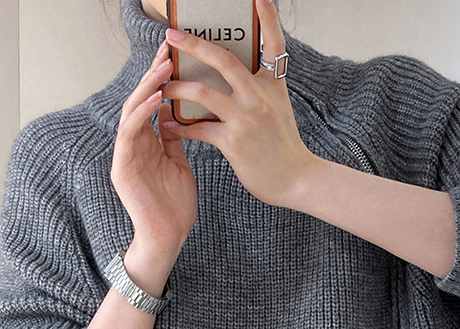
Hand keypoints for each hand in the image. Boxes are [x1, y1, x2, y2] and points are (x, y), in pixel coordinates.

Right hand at [110, 39, 198, 250]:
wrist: (168, 238)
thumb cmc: (175, 206)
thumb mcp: (179, 164)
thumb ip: (173, 139)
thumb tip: (173, 111)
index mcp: (146, 143)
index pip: (151, 103)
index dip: (160, 79)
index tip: (174, 56)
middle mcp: (133, 145)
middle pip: (138, 101)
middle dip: (152, 75)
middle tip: (168, 51)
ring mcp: (125, 155)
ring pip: (131, 112)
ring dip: (146, 88)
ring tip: (163, 69)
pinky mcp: (122, 167)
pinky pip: (128, 134)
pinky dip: (140, 115)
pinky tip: (153, 99)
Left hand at [160, 0, 317, 207]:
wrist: (296, 179)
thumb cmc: (284, 146)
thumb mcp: (279, 109)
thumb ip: (260, 90)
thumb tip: (233, 79)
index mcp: (273, 85)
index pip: (274, 43)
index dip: (268, 18)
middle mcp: (259, 96)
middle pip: (222, 59)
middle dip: (193, 44)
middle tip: (170, 36)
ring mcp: (246, 118)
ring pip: (202, 92)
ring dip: (177, 89)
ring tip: (163, 88)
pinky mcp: (234, 142)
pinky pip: (199, 128)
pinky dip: (180, 127)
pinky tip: (168, 125)